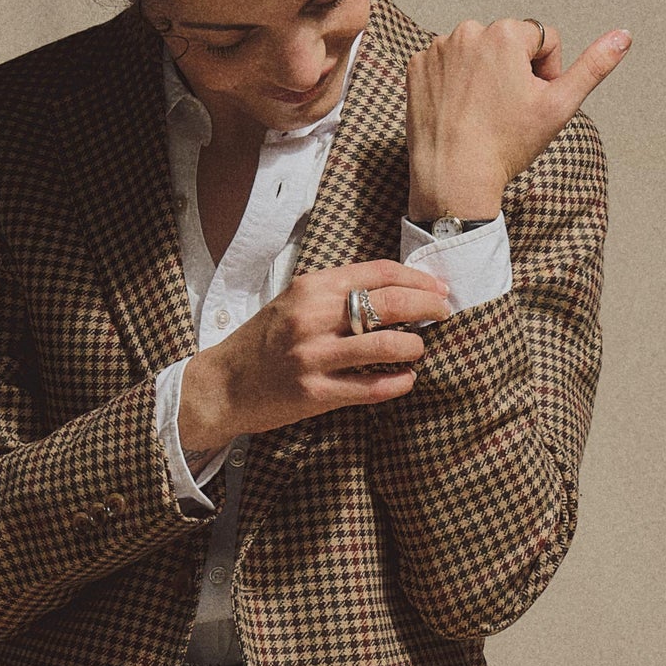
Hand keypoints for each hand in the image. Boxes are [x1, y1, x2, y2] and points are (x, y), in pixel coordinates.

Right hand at [178, 260, 452, 452]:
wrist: (222, 385)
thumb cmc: (262, 342)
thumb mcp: (293, 302)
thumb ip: (335, 293)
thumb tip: (394, 290)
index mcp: (310, 287)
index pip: (378, 272)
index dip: (417, 279)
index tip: (439, 288)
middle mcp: (312, 318)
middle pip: (390, 304)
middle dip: (428, 307)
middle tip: (444, 314)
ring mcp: (313, 356)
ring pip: (387, 345)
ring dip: (414, 346)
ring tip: (418, 349)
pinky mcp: (314, 393)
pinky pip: (371, 388)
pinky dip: (398, 383)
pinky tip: (406, 380)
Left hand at [405, 17, 630, 219]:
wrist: (453, 179)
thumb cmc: (506, 146)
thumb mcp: (560, 106)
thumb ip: (593, 66)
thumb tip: (623, 36)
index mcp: (505, 33)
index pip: (543, 40)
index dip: (546, 73)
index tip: (531, 103)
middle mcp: (467, 31)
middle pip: (508, 44)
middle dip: (513, 71)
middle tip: (505, 112)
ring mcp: (436, 49)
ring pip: (477, 54)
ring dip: (483, 75)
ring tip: (481, 114)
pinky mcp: (416, 68)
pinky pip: (446, 66)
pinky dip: (454, 84)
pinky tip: (457, 112)